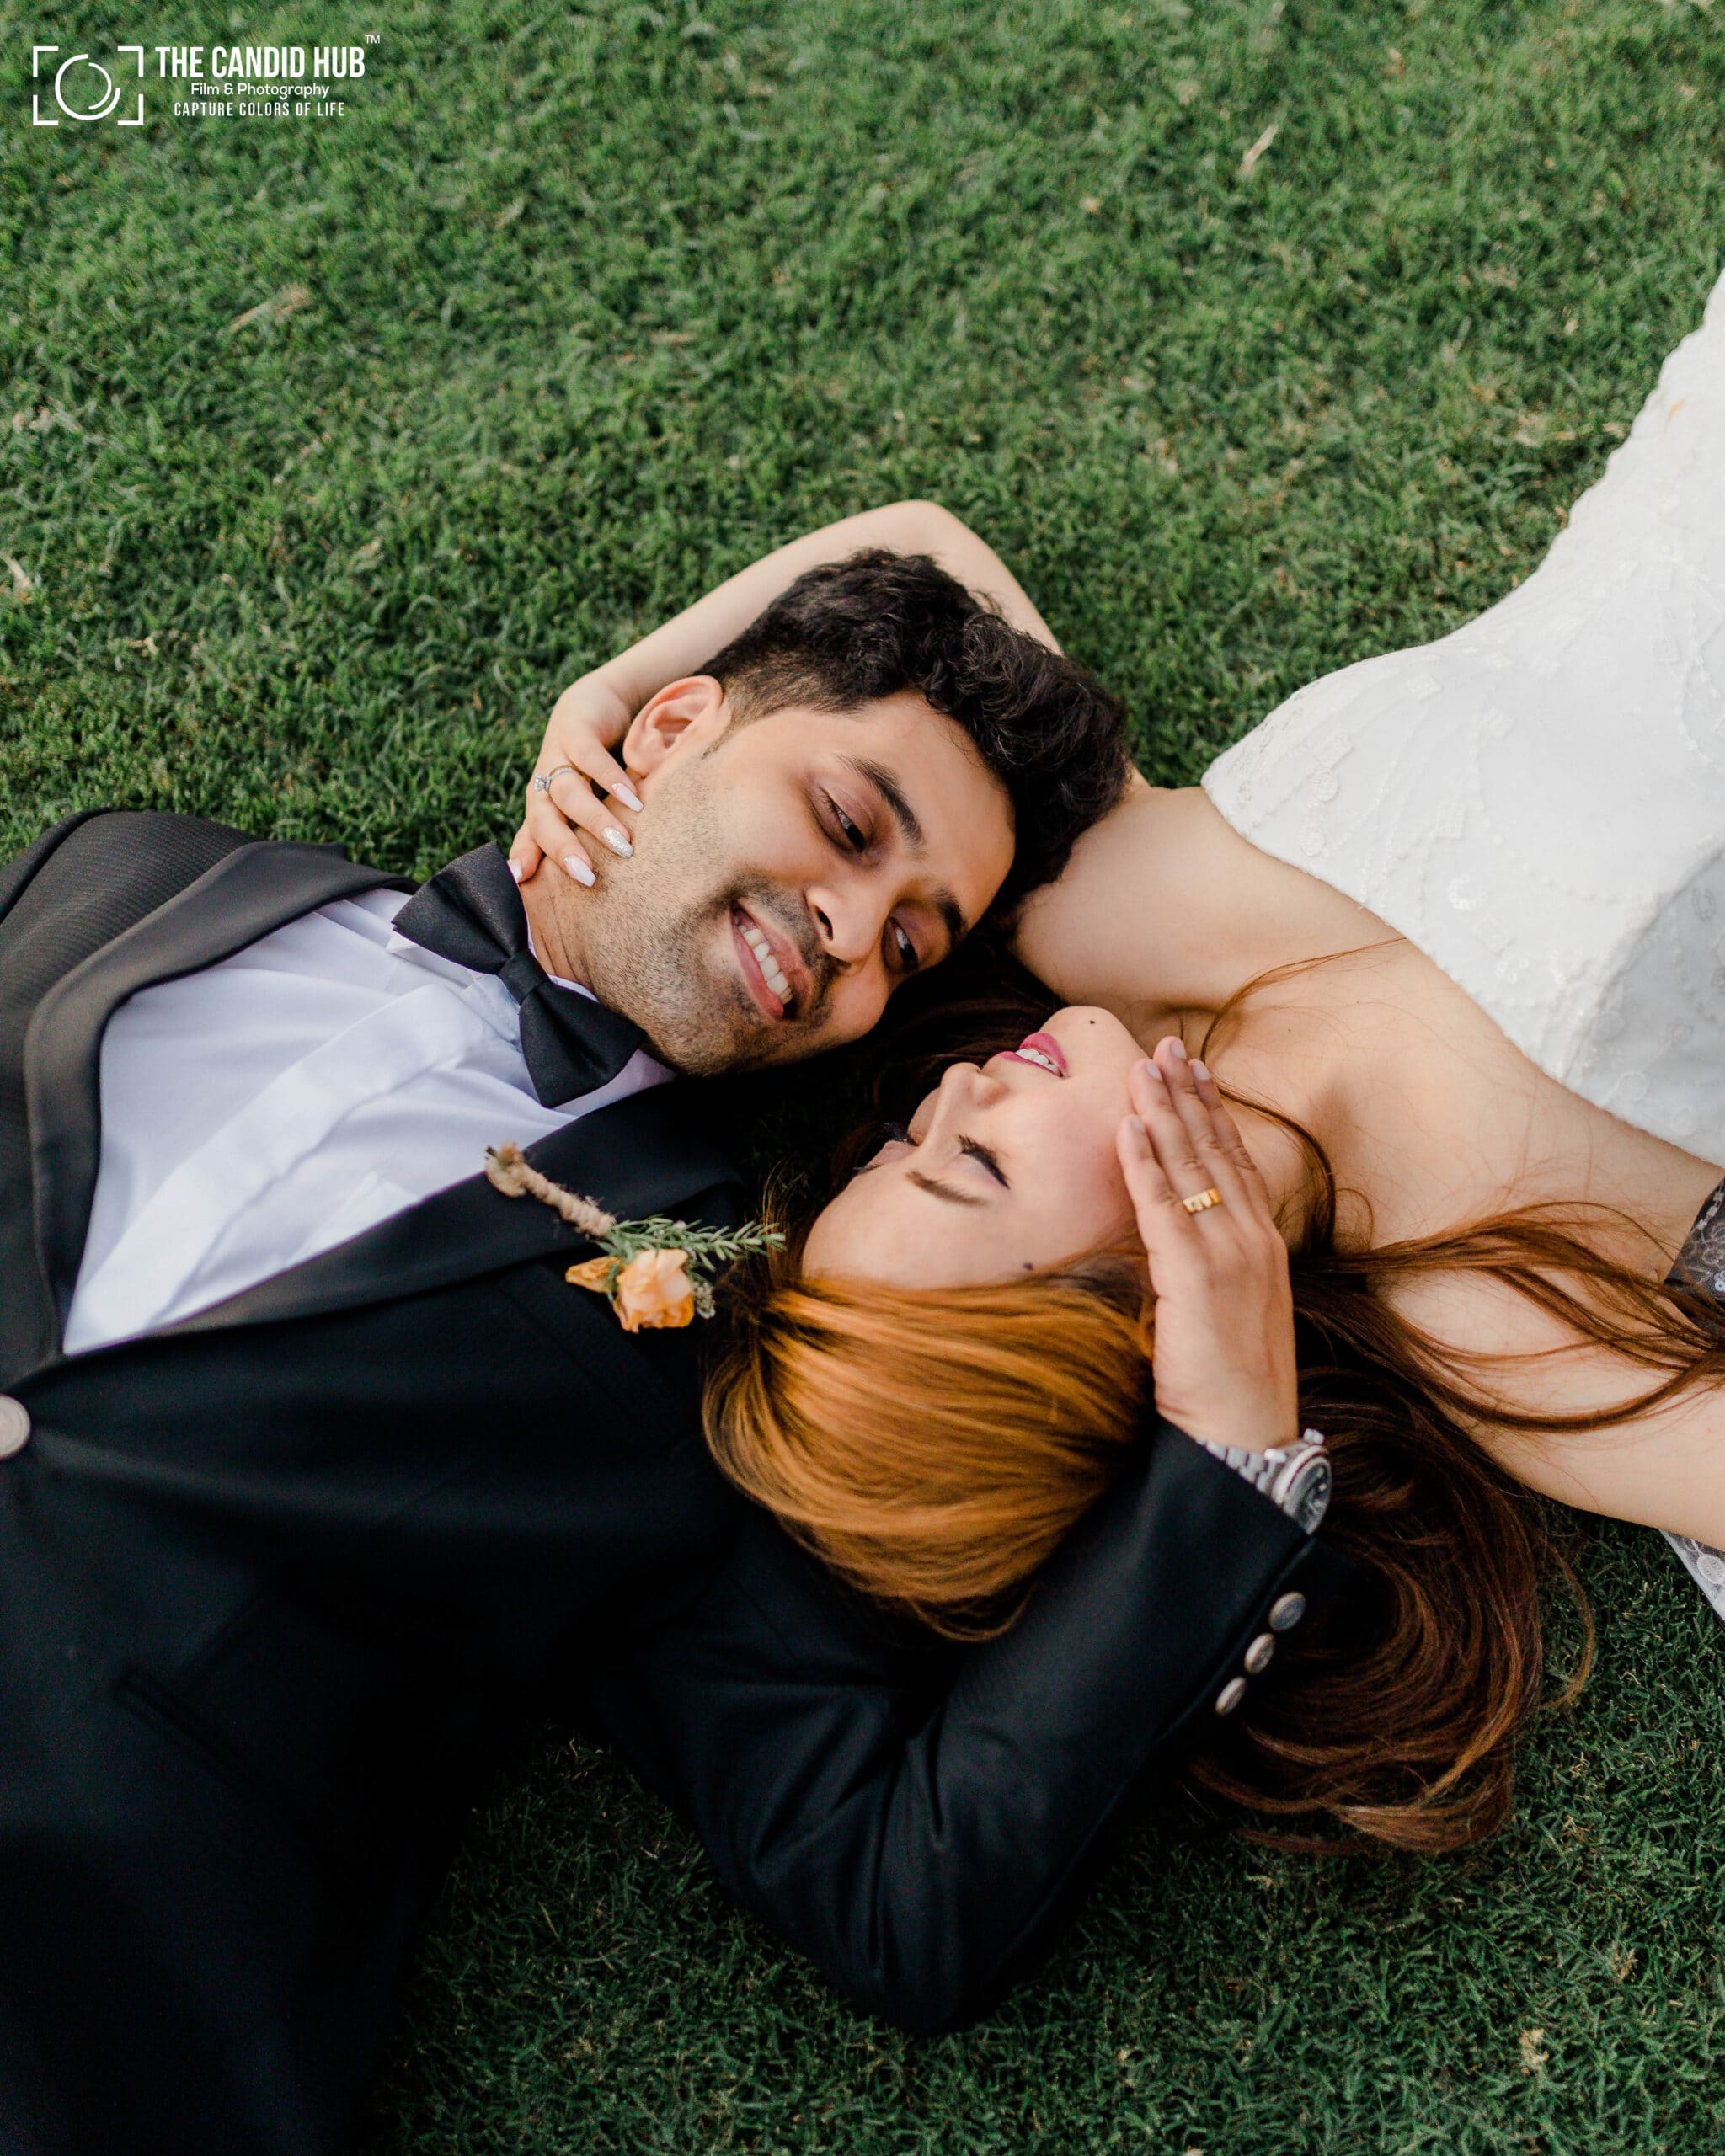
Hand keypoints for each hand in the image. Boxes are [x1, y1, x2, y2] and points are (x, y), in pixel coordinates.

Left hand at [509, 674, 642, 888]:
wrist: (594, 703)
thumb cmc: (590, 765)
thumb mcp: (584, 802)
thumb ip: (576, 834)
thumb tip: (581, 884)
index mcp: (543, 806)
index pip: (531, 838)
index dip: (528, 858)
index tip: (523, 881)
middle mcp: (545, 784)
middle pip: (543, 821)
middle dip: (564, 849)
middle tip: (590, 877)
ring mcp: (558, 757)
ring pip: (568, 793)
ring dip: (595, 820)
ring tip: (624, 843)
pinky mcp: (576, 731)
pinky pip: (590, 758)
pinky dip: (610, 778)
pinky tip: (633, 799)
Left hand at [1115, 1037, 1298, 1456]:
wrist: (1246, 1441)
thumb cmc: (1229, 1389)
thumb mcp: (1225, 1314)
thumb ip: (1205, 1270)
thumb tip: (1172, 1245)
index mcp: (1262, 1248)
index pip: (1234, 1163)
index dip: (1211, 1112)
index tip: (1192, 1068)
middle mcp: (1253, 1242)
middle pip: (1215, 1151)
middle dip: (1187, 1094)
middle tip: (1163, 1045)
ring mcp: (1230, 1258)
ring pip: (1192, 1169)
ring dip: (1164, 1112)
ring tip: (1141, 1066)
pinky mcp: (1198, 1281)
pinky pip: (1165, 1210)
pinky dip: (1145, 1164)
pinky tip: (1129, 1127)